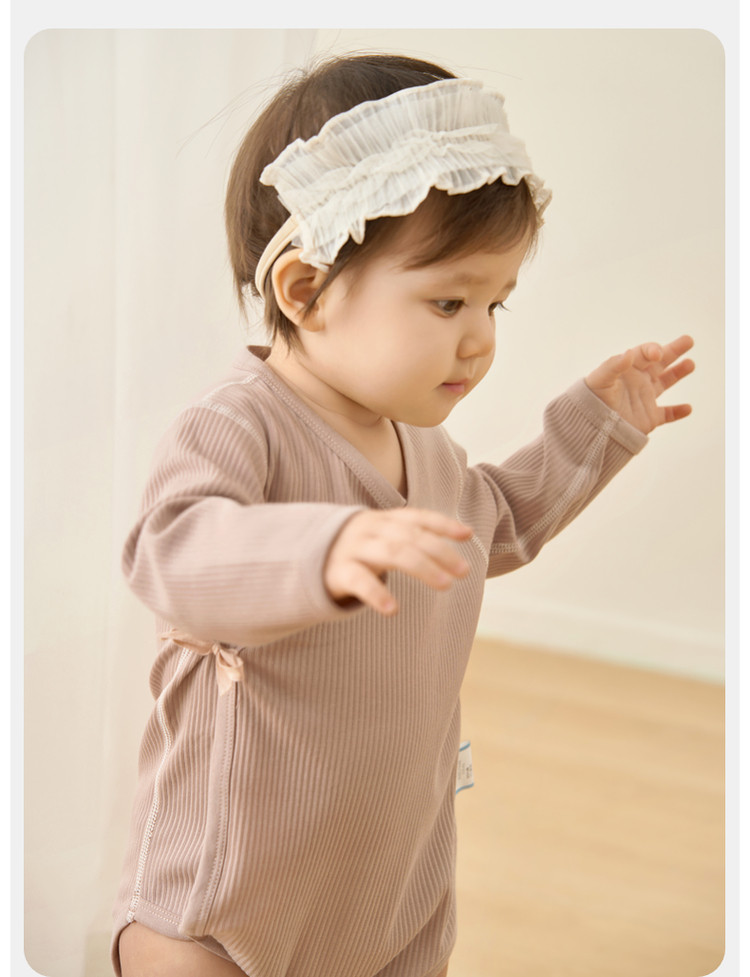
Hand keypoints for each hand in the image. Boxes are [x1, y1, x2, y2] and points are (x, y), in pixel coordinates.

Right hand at [324, 508, 472, 615]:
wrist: (300, 559)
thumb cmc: (354, 552)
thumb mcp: (380, 538)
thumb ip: (410, 538)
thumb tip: (457, 542)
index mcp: (382, 520)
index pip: (416, 517)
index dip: (442, 524)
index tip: (468, 534)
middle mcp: (369, 529)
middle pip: (409, 537)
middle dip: (439, 552)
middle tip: (463, 571)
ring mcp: (352, 548)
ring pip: (392, 553)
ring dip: (422, 567)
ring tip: (445, 585)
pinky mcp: (336, 572)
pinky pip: (359, 581)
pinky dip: (376, 594)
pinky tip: (392, 609)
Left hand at [584, 334, 694, 434]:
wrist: (590, 428)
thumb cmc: (590, 400)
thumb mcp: (599, 380)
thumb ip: (613, 365)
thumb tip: (630, 353)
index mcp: (627, 369)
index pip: (644, 353)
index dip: (653, 350)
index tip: (657, 354)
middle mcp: (638, 381)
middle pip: (660, 362)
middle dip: (674, 350)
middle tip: (688, 340)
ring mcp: (645, 398)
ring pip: (665, 382)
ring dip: (678, 373)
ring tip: (690, 364)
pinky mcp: (649, 418)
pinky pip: (667, 414)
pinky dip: (678, 412)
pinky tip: (688, 408)